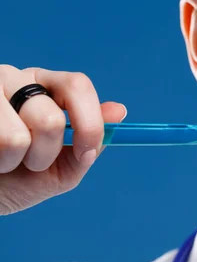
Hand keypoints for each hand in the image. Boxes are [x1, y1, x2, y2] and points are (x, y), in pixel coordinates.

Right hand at [0, 65, 126, 214]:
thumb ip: (90, 143)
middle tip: (31, 162)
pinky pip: (1, 140)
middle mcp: (18, 80)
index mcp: (48, 88)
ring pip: (21, 134)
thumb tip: (119, 110)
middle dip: (47, 153)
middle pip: (52, 116)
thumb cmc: (19, 180)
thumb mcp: (62, 168)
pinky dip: (0, 161)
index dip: (89, 123)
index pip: (78, 85)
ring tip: (5, 160)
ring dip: (18, 160)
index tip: (86, 153)